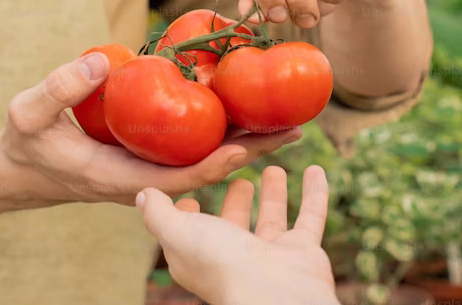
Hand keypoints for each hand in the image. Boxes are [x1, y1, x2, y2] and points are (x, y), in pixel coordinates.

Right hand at [0, 53, 299, 206]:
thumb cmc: (22, 142)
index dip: (221, 162)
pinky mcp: (147, 158)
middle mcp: (144, 179)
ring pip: (204, 159)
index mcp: (122, 179)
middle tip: (296, 127)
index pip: (183, 178)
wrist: (15, 169)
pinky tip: (242, 108)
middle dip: (252, 151)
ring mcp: (148, 170)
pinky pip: (190, 147)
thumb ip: (59, 87)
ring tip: (285, 117)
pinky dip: (219, 131)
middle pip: (208, 169)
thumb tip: (103, 60)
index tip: (254, 144)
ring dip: (243, 140)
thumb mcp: (29, 111)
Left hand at [137, 165, 337, 304]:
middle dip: (236, 200)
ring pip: (273, 219)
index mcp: (202, 256)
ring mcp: (272, 255)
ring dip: (274, 195)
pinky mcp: (303, 251)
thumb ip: (158, 213)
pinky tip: (317, 169)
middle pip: (235, 224)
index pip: (192, 231)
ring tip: (274, 168)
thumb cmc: (222, 264)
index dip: (189, 212)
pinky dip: (315, 194)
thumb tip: (144, 194)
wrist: (274, 293)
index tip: (190, 189)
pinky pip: (311, 216)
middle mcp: (236, 257)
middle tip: (239, 175)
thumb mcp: (178, 232)